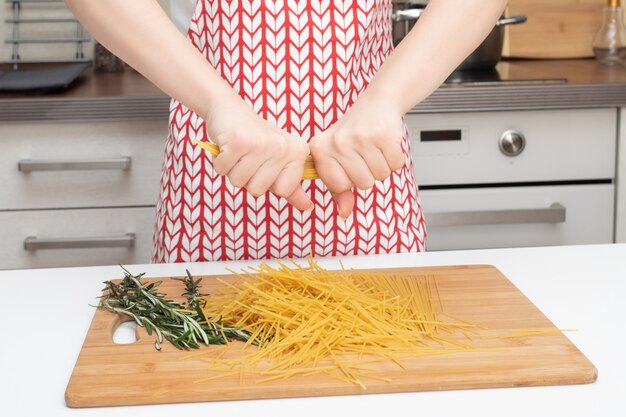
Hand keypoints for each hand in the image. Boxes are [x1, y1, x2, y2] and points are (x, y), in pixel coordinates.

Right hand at [204, 97, 311, 210]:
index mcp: (298, 152)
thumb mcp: (277, 162)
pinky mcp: (239, 141)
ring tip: (238, 152)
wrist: (229, 109)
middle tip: (248, 156)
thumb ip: (291, 186)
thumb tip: (308, 208)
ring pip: (239, 183)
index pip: (283, 191)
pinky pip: (223, 171)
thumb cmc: (255, 139)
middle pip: (258, 190)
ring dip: (232, 170)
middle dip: (247, 178)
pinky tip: (227, 146)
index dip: (268, 183)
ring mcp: (262, 143)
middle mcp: (284, 147)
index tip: (265, 164)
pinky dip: (220, 162)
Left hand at [309, 94, 405, 217]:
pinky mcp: (383, 135)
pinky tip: (386, 145)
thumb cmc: (353, 134)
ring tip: (374, 148)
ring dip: (382, 166)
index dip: (349, 178)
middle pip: (363, 183)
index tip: (349, 162)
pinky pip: (395, 165)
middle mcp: (338, 142)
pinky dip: (395, 159)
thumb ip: (338, 189)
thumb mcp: (338, 159)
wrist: (376, 104)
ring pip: (380, 176)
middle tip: (364, 154)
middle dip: (368, 173)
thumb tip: (344, 213)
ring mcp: (360, 138)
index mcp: (320, 149)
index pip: (339, 186)